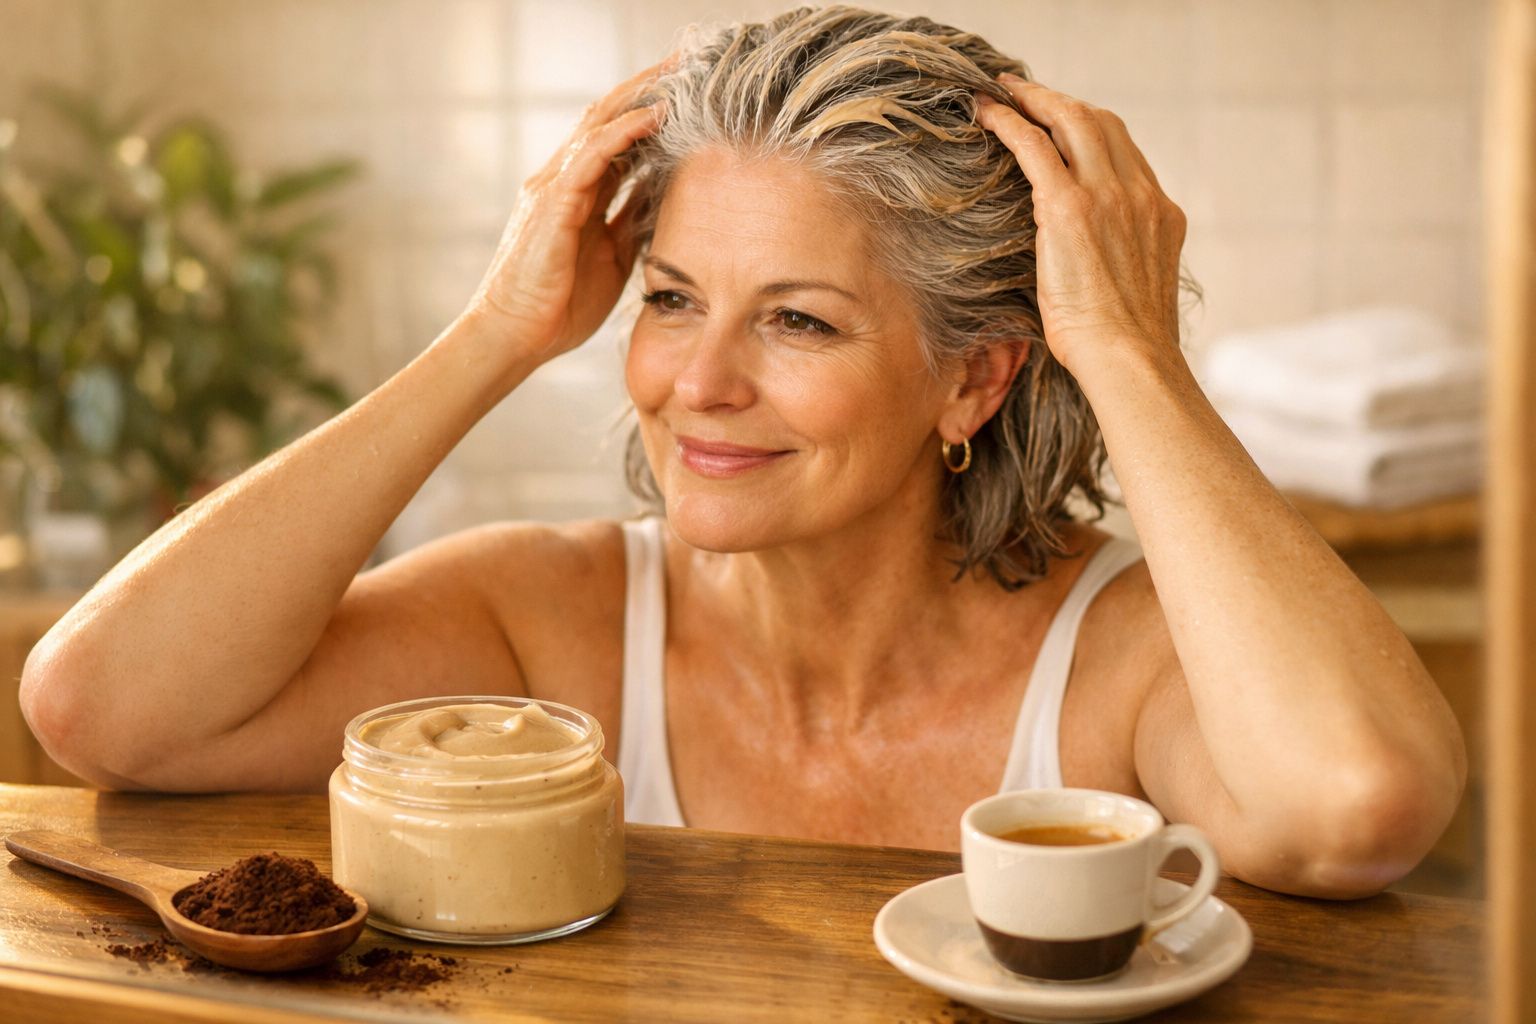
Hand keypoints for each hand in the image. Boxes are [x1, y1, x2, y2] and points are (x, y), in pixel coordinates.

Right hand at [464, 60, 669, 364]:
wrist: (517, 337)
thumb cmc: (559, 305)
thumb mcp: (612, 257)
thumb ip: (630, 222)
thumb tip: (662, 199)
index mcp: (576, 192)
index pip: (615, 136)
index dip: (649, 111)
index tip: (689, 94)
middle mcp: (562, 179)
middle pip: (608, 116)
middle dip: (648, 87)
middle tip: (689, 64)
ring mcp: (554, 187)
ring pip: (600, 123)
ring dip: (642, 96)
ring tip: (681, 74)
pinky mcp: (553, 203)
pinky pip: (593, 155)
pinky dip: (625, 131)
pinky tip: (657, 116)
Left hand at [975, 75, 1186, 376]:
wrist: (1131, 361)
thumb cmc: (1124, 349)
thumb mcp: (1133, 293)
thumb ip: (1118, 262)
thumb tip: (1084, 269)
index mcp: (1161, 214)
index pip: (1125, 151)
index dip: (1089, 130)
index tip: (1062, 125)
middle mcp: (1140, 194)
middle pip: (1100, 122)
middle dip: (1060, 102)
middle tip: (1026, 92)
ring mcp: (1109, 196)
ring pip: (1071, 121)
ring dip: (1033, 100)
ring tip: (1003, 92)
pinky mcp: (1071, 208)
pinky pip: (1034, 146)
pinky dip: (1009, 122)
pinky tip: (986, 113)